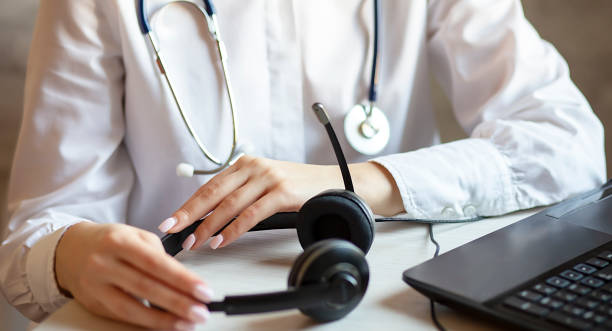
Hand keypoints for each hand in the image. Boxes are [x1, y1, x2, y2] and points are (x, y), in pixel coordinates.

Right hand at [55, 222, 212, 330]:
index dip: (182, 279)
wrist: (70, 250)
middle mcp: (105, 263)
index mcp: (120, 241)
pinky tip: (165, 324)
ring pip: (132, 307)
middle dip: (178, 302)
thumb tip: (182, 279)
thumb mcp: (134, 235)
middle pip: (146, 287)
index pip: (156, 263)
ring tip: (187, 323)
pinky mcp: (93, 303)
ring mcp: (96, 285)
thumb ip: (158, 254)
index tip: (203, 290)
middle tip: (201, 311)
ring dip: (164, 319)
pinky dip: (147, 322)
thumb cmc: (109, 241)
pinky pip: (123, 316)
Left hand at [158, 156, 402, 249]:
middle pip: (213, 192)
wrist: (335, 183)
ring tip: (195, 242)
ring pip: (229, 204)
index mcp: (246, 164)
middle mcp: (254, 167)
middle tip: (173, 232)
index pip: (209, 186)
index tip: (171, 221)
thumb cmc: (300, 188)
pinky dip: (234, 229)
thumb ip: (241, 195)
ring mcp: (268, 177)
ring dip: (209, 226)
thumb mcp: (266, 185)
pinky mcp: (282, 191)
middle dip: (190, 215)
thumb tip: (210, 218)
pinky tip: (221, 240)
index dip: (188, 205)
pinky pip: (251, 214)